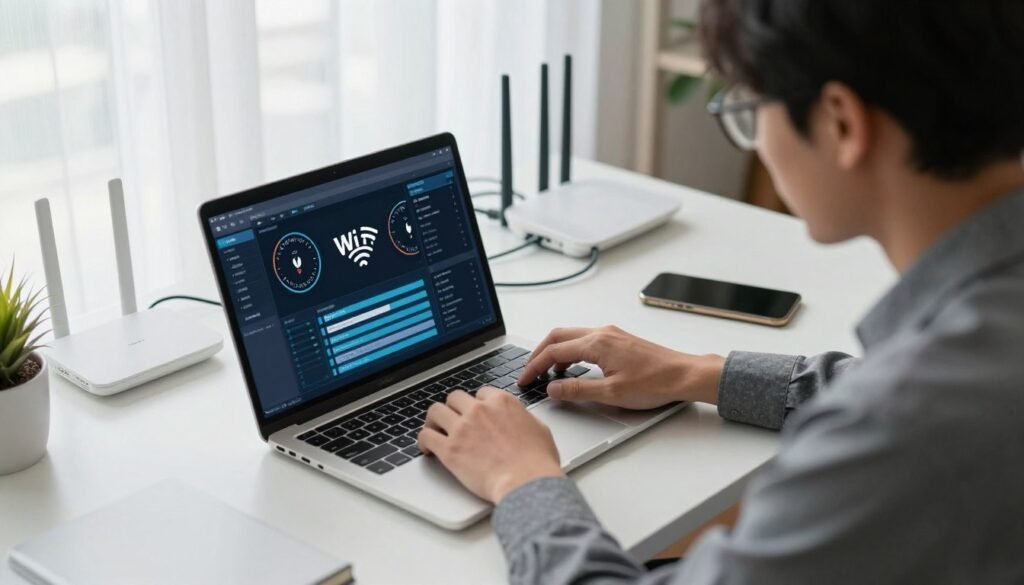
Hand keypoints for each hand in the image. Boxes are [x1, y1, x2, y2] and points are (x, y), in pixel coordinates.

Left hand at [418, 388, 563, 502]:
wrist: (526, 482)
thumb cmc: (537, 461)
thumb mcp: (539, 429)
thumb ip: (523, 418)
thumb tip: (520, 419)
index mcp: (501, 402)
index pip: (481, 392)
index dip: (477, 403)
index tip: (475, 413)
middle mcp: (479, 410)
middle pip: (455, 398)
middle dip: (454, 408)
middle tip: (453, 420)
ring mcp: (462, 428)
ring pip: (435, 411)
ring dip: (434, 420)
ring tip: (435, 429)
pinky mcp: (449, 449)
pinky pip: (426, 436)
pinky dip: (424, 441)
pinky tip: (428, 448)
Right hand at [519, 325, 725, 408]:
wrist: (684, 375)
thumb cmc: (655, 382)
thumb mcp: (611, 393)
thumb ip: (577, 390)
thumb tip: (553, 388)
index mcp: (596, 343)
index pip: (553, 351)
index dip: (534, 366)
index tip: (525, 379)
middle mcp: (602, 333)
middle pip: (558, 336)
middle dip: (539, 354)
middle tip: (529, 373)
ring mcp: (611, 334)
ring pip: (571, 336)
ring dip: (555, 352)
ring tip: (549, 374)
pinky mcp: (618, 340)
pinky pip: (585, 340)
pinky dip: (571, 351)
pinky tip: (573, 368)